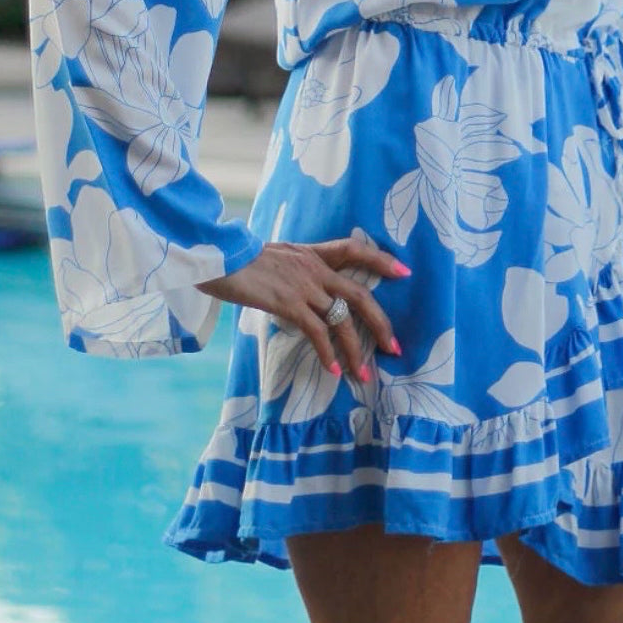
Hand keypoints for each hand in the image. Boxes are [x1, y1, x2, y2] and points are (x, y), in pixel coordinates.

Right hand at [198, 235, 409, 379]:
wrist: (219, 255)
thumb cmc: (240, 258)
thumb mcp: (276, 255)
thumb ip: (296, 268)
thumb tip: (305, 289)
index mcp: (312, 253)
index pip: (354, 249)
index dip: (381, 260)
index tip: (404, 272)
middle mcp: (314, 268)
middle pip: (358, 294)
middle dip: (380, 323)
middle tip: (394, 347)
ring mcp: (303, 286)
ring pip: (341, 320)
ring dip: (356, 350)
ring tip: (365, 373)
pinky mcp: (288, 303)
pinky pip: (316, 332)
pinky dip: (327, 354)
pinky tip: (333, 371)